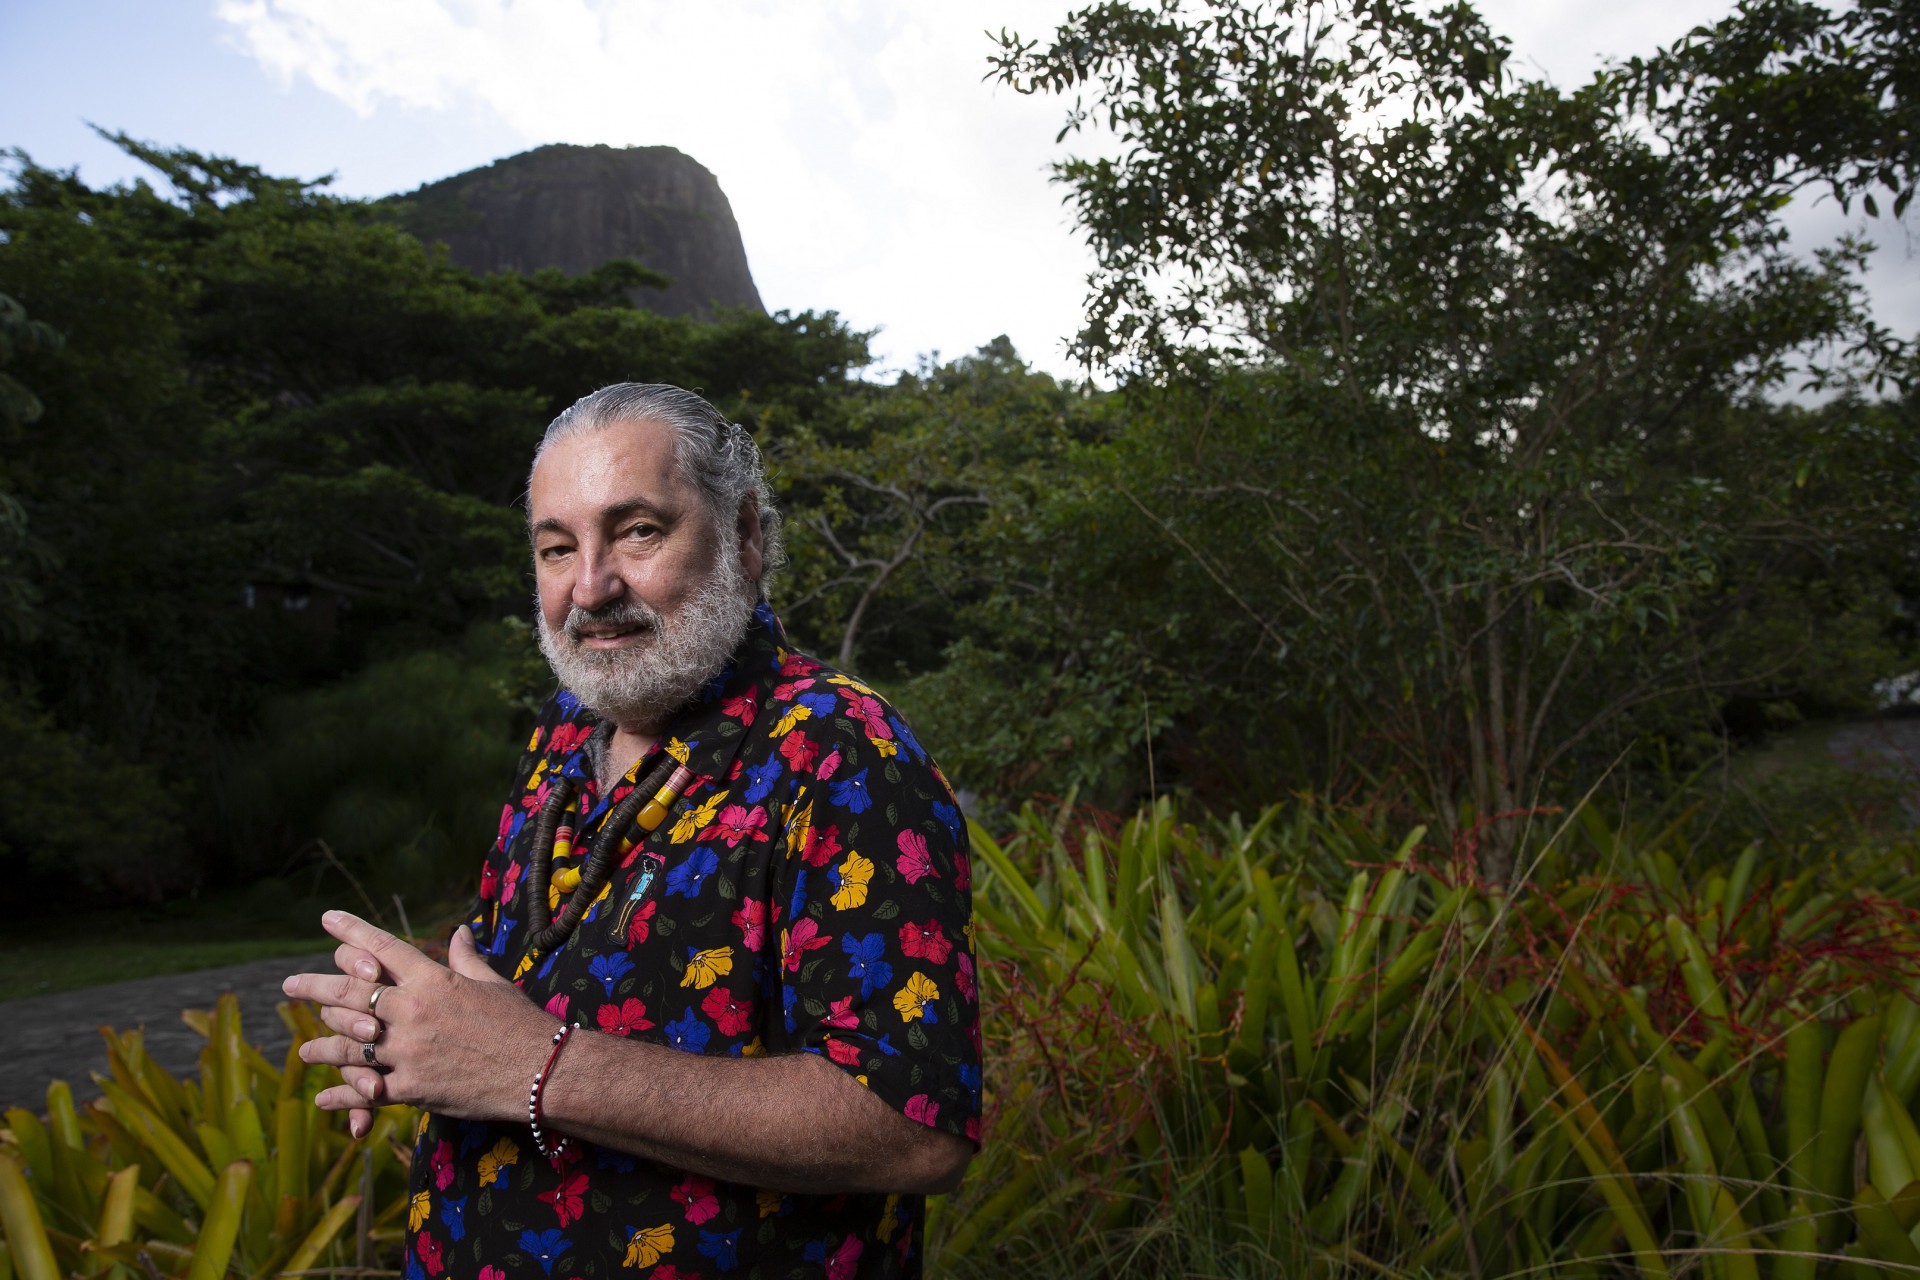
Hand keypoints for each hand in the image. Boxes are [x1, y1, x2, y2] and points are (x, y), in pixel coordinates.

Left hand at [282, 911, 556, 1128]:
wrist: (539, 1070)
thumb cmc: (520, 1023)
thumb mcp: (492, 983)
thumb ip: (466, 959)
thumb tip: (458, 933)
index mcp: (433, 980)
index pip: (382, 948)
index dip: (351, 932)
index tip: (327, 919)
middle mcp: (412, 1011)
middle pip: (349, 994)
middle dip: (314, 987)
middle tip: (290, 984)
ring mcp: (407, 1052)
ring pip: (347, 1044)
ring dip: (321, 1045)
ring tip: (304, 1048)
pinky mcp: (411, 1088)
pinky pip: (365, 1091)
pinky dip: (341, 1096)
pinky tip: (323, 1097)